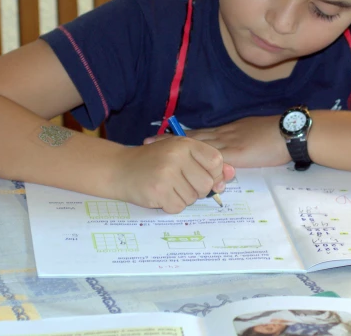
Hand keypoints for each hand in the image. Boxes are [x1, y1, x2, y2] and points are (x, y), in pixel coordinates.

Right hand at [114, 136, 234, 212]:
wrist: (119, 168)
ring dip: (183, 198)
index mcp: (185, 143)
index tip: (202, 175)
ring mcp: (166, 174)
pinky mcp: (157, 192)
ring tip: (168, 187)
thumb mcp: (180, 154)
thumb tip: (231, 174)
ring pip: (192, 197)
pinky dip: (171, 205)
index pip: (216, 161)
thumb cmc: (153, 161)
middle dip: (198, 190)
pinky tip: (161, 195)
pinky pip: (178, 207)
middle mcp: (177, 156)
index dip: (214, 173)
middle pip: (206, 184)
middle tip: (182, 184)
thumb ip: (206, 162)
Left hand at [144, 115, 289, 167]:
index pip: (200, 133)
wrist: (289, 132)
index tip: (162, 135)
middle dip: (170, 140)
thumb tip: (233, 148)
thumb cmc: (277, 133)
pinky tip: (181, 166)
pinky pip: (211, 159)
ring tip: (155, 149)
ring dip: (176, 148)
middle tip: (148, 141)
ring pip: (196, 146)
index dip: (181, 135)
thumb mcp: (254, 132)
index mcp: (229, 131)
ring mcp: (228, 144)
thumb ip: (241, 140)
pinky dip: (195, 162)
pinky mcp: (235, 155)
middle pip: (191, 137)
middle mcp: (224, 135)